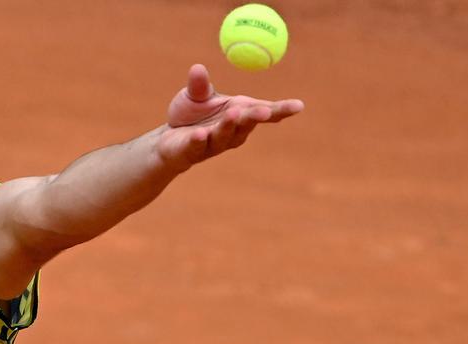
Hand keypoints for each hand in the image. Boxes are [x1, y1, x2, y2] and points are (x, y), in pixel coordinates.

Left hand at [156, 64, 302, 170]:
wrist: (168, 140)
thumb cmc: (191, 116)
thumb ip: (199, 84)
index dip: (282, 110)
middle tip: (265, 111)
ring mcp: (214, 143)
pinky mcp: (193, 151)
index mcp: (239, 113)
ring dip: (230, 125)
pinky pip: (198, 145)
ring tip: (234, 113)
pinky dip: (199, 139)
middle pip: (247, 123)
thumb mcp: (196, 95)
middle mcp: (232, 131)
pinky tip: (200, 133)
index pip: (265, 111)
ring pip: (225, 135)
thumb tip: (197, 68)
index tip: (299, 106)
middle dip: (256, 117)